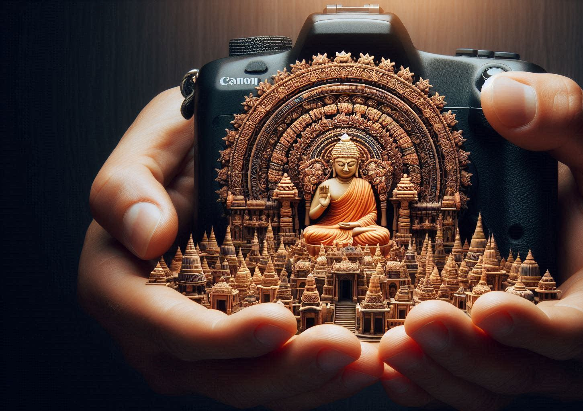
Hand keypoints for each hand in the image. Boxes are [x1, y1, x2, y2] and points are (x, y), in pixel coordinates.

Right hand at [79, 88, 381, 408]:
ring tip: (367, 361)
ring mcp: (197, 347)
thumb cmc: (178, 146)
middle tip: (346, 348)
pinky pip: (275, 377)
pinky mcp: (237, 348)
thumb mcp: (146, 146)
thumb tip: (146, 236)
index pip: (166, 326)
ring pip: (253, 387)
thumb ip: (125, 188)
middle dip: (284, 370)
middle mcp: (153, 330)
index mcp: (117, 285)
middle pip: (217, 374)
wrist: (205, 157)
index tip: (279, 323)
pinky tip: (362, 362)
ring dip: (313, 382)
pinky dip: (320, 378)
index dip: (220, 336)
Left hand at [378, 72, 582, 409]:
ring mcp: (524, 359)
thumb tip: (505, 100)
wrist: (555, 217)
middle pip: (524, 371)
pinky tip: (391, 366)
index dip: (538, 329)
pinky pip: (457, 390)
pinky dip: (423, 387)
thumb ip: (561, 114)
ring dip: (438, 375)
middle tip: (420, 322)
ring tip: (394, 344)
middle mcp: (568, 344)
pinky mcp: (486, 363)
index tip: (488, 307)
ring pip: (486, 390)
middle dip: (470, 354)